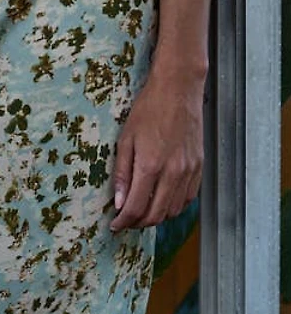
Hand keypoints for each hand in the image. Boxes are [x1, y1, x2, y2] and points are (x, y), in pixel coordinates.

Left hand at [110, 70, 204, 231]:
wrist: (179, 89)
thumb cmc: (149, 109)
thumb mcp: (126, 140)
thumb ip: (122, 174)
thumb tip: (119, 203)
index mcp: (151, 166)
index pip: (135, 208)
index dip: (123, 222)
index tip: (115, 225)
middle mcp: (173, 172)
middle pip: (155, 215)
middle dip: (138, 224)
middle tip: (127, 221)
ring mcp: (189, 170)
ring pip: (173, 211)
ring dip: (156, 217)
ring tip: (143, 211)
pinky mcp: (199, 166)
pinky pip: (188, 198)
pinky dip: (174, 206)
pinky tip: (162, 200)